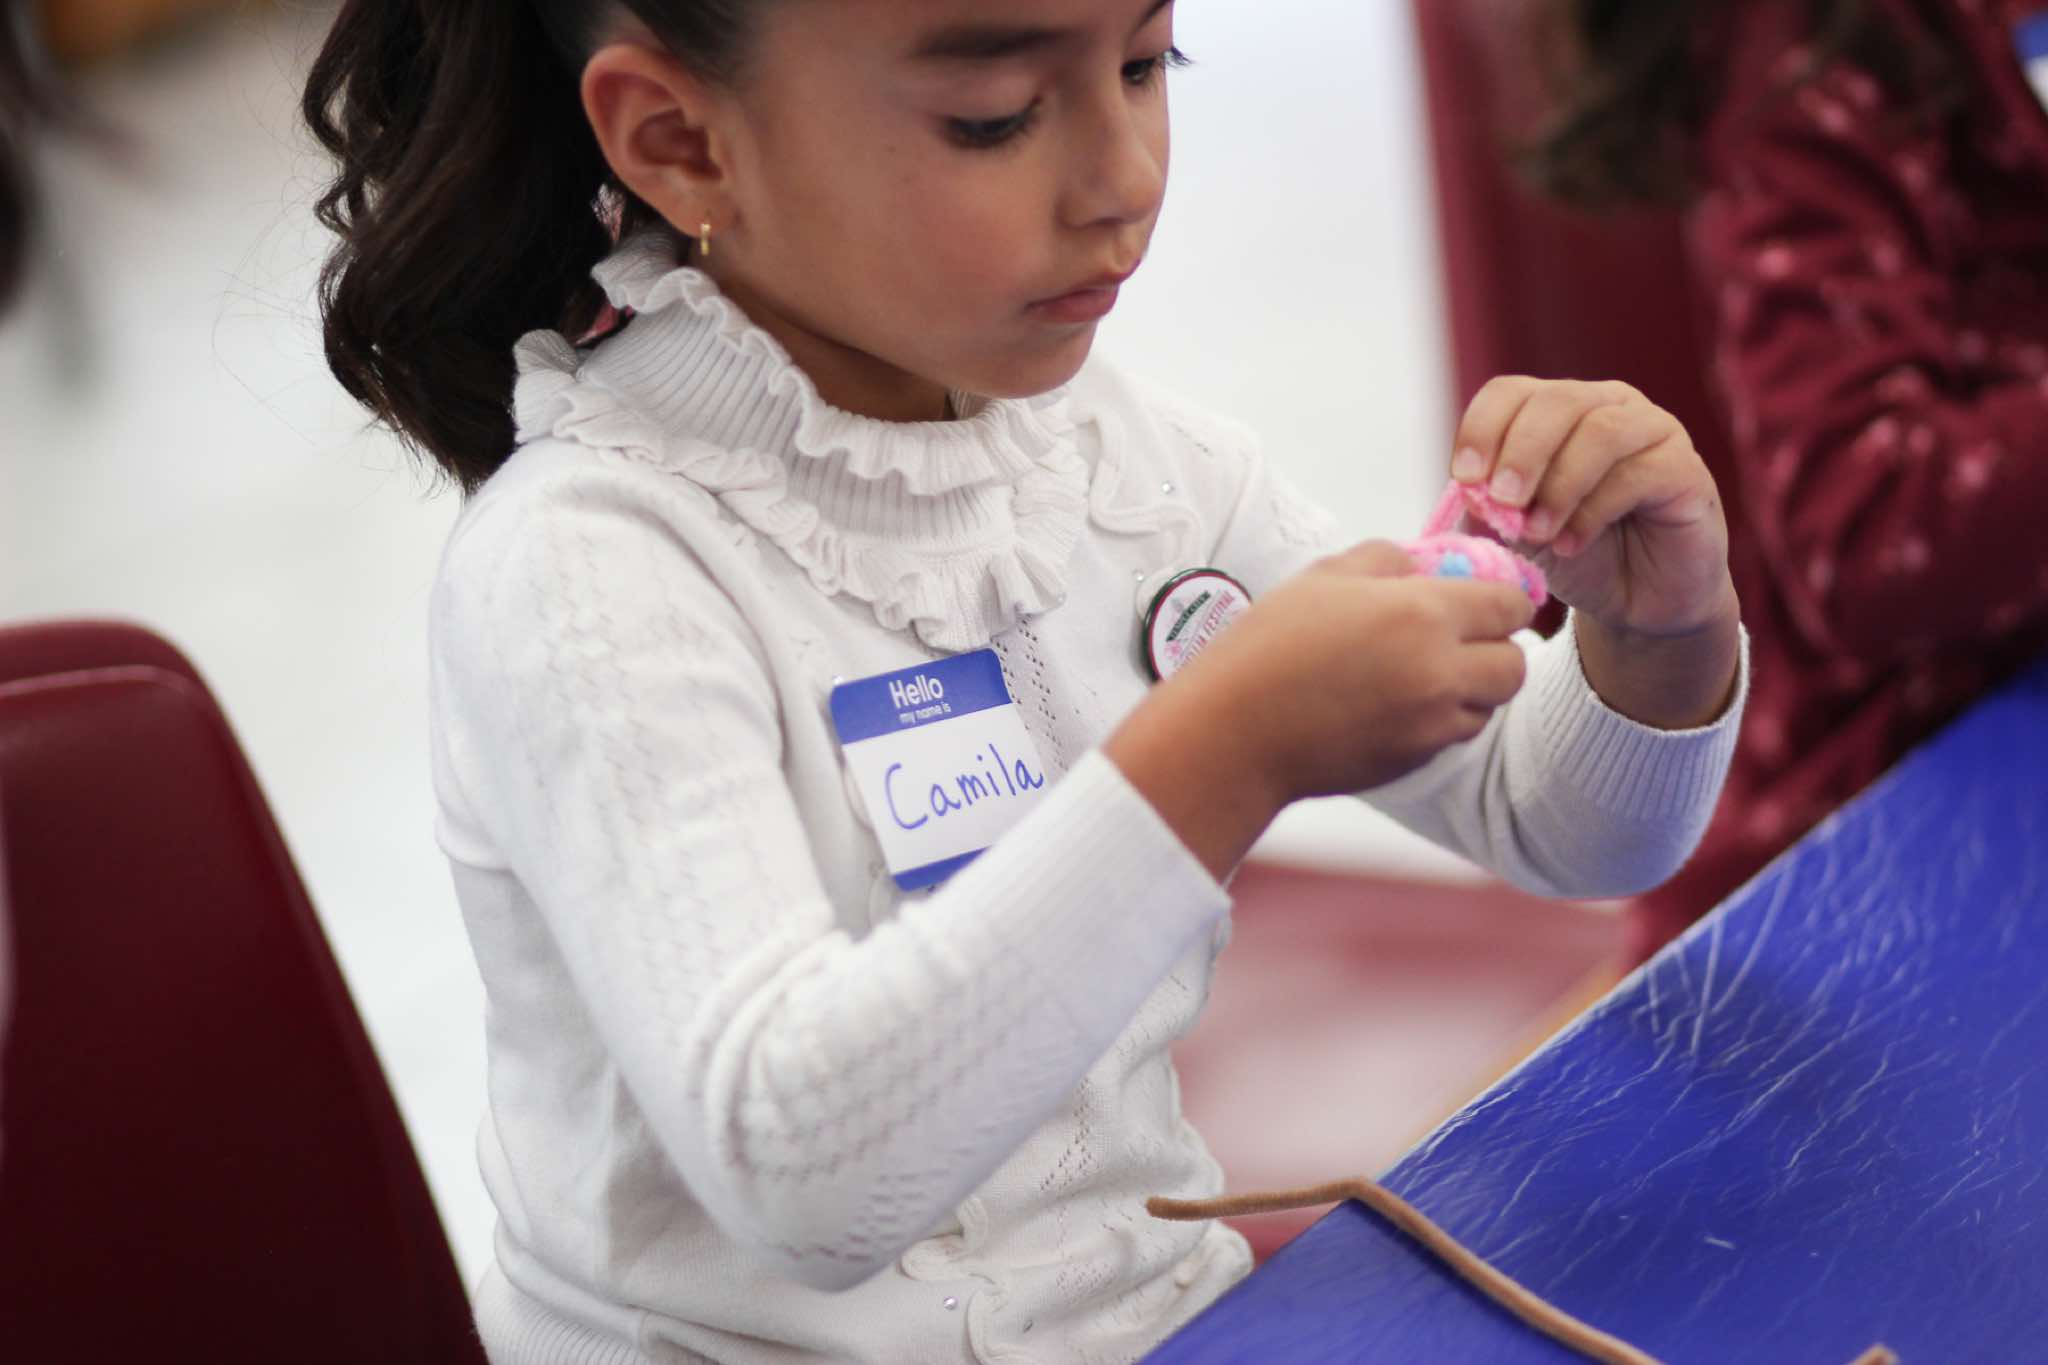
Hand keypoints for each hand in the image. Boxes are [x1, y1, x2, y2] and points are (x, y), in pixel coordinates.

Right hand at [1106, 542, 1534, 877]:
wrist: (1234, 732)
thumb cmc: (1268, 646)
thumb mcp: (1323, 577)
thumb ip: (1386, 560)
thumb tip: (1422, 566)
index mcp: (1423, 613)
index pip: (1509, 605)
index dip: (1500, 599)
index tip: (1481, 598)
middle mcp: (1440, 671)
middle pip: (1514, 665)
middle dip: (1495, 648)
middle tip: (1459, 639)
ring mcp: (1430, 723)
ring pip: (1489, 706)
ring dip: (1471, 688)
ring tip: (1423, 674)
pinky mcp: (1414, 761)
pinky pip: (1453, 735)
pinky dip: (1440, 719)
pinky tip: (1395, 705)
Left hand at [1452, 377, 1735, 636]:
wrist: (1636, 604)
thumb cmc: (1574, 556)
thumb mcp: (1515, 532)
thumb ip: (1489, 507)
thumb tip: (1469, 488)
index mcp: (1555, 410)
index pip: (1510, 392)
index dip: (1482, 428)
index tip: (1463, 477)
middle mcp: (1605, 406)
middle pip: (1557, 401)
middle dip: (1521, 452)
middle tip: (1501, 500)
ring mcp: (1652, 432)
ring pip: (1601, 431)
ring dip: (1559, 483)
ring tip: (1537, 532)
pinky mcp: (1686, 470)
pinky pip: (1638, 473)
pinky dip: (1594, 510)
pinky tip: (1571, 544)